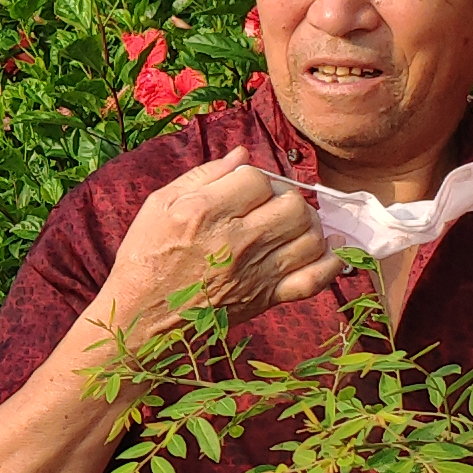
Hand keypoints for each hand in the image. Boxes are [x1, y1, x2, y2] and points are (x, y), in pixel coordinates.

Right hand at [92, 148, 340, 344]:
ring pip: (310, 236)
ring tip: (291, 224)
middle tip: (271, 204)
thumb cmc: (145, 258)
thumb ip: (203, 175)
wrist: (141, 318)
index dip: (256, 178)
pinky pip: (314, 280)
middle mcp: (236, 241)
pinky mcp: (266, 299)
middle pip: (292, 205)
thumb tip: (242, 155)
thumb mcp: (159, 204)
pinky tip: (332, 248)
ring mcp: (255, 273)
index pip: (258, 179)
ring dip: (309, 224)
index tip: (245, 188)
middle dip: (286, 197)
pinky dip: (332, 263)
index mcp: (205, 212)